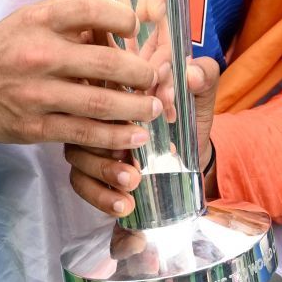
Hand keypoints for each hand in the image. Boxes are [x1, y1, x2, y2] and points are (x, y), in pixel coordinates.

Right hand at [0, 0, 161, 149]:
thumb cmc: (7, 43)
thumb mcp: (32, 12)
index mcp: (43, 20)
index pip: (93, 10)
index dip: (125, 18)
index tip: (136, 29)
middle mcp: (41, 55)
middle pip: (106, 63)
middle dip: (141, 73)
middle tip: (156, 77)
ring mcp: (37, 94)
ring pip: (99, 103)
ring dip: (136, 108)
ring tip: (156, 108)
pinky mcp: (35, 127)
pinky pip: (82, 133)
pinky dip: (114, 136)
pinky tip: (135, 136)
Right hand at [65, 56, 219, 218]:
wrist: (189, 152)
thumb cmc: (187, 115)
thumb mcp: (199, 93)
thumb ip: (204, 76)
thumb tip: (191, 76)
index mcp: (119, 79)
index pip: (109, 79)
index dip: (131, 97)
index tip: (163, 113)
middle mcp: (94, 105)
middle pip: (86, 117)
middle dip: (112, 137)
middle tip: (141, 151)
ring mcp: (85, 135)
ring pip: (78, 151)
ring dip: (104, 169)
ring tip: (133, 182)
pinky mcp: (85, 165)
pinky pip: (79, 180)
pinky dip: (98, 195)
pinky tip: (122, 205)